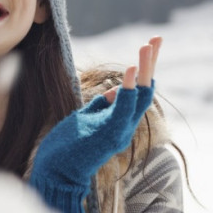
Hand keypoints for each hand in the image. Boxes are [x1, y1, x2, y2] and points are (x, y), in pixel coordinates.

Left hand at [29, 36, 160, 212]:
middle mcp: (126, 127)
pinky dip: (129, 88)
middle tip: (157, 38)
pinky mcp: (109, 133)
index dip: (144, 68)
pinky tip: (132, 69)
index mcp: (121, 123)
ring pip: (140, 96)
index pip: (139, 92)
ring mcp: (119, 131)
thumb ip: (102, 105)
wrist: (55, 174)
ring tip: (147, 46)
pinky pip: (124, 107)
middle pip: (146, 90)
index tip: (149, 45)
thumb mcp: (86, 119)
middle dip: (151, 63)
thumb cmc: (67, 147)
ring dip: (144, 69)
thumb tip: (116, 89)